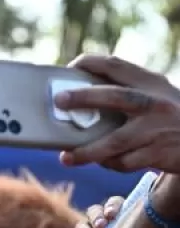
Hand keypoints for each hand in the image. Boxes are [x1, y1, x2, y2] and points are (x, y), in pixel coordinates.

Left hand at [55, 55, 179, 172]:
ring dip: (87, 151)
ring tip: (66, 157)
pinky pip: (124, 162)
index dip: (92, 63)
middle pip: (114, 96)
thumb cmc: (172, 117)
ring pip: (115, 141)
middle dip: (84, 98)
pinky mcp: (158, 154)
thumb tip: (79, 99)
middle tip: (59, 101)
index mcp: (152, 84)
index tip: (71, 66)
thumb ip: (128, 94)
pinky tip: (102, 162)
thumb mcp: (157, 97)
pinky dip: (110, 164)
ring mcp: (157, 130)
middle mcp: (155, 103)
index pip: (118, 65)